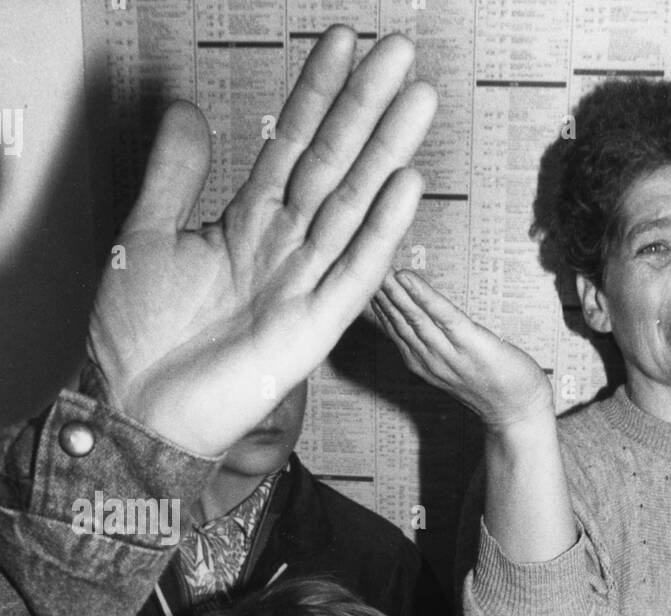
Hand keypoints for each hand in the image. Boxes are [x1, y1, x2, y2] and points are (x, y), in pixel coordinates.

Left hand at [88, 28, 435, 456]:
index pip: (291, 143)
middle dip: (367, 105)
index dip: (317, 91)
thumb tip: (188, 107)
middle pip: (335, 164)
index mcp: (248, 226)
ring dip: (388, 152)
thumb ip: (174, 172)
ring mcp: (304, 287)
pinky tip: (409, 186)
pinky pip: (356, 273)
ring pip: (353, 206)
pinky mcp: (314, 329)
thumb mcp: (146, 231)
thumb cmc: (140, 337)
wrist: (137, 407)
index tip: (342, 40)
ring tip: (420, 99)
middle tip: (402, 52)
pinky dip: (382, 231)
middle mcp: (284, 250)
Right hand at [372, 269, 551, 430]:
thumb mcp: (455, 365)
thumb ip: (436, 344)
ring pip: (413, 318)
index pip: (394, 329)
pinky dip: (423, 296)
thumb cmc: (494, 386)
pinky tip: (408, 279)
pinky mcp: (470, 344)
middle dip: (379, 294)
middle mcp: (430, 360)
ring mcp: (448, 354)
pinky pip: (442, 316)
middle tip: (362, 266)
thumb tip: (422, 319)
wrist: (519, 411)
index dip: (378, 305)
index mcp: (424, 363)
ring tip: (379, 268)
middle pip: (398, 322)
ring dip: (393, 292)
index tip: (364, 280)